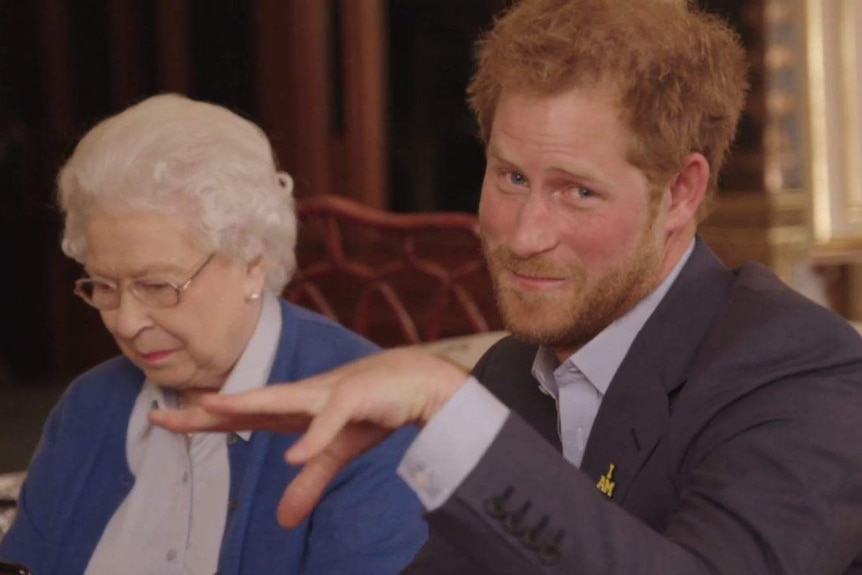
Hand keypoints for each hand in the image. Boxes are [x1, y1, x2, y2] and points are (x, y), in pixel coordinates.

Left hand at [150, 348, 466, 526]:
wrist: (418, 382)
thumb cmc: (373, 408)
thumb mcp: (337, 453)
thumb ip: (309, 483)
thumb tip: (282, 521)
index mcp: (294, 411)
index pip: (241, 416)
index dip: (203, 420)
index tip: (165, 418)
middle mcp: (302, 398)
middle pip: (247, 404)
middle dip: (204, 411)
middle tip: (160, 416)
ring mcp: (327, 394)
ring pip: (281, 399)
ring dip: (247, 404)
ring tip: (210, 408)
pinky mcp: (355, 398)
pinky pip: (331, 420)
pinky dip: (314, 437)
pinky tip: (294, 455)